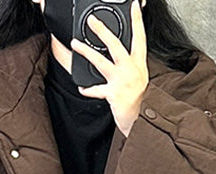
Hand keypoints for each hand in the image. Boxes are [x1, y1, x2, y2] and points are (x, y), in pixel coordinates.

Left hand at [71, 0, 148, 137]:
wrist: (141, 120)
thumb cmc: (140, 99)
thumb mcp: (140, 77)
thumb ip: (131, 64)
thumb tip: (119, 53)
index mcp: (139, 64)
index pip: (140, 37)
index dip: (137, 20)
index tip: (135, 5)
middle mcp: (131, 69)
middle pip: (116, 45)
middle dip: (102, 31)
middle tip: (91, 21)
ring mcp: (122, 81)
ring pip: (101, 62)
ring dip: (86, 52)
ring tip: (75, 44)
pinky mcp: (114, 94)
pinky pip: (97, 90)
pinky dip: (89, 90)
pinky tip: (81, 88)